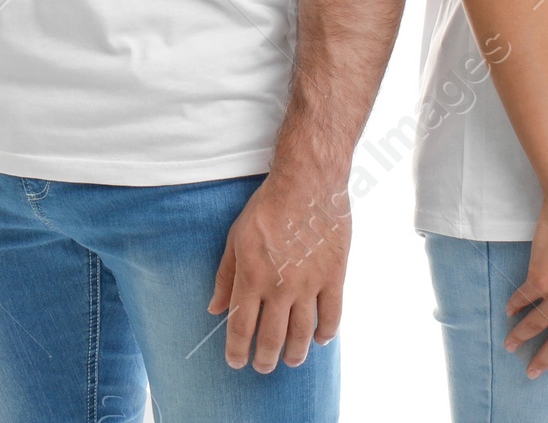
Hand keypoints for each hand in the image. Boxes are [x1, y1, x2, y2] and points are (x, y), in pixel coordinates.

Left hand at [207, 168, 349, 372]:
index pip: (241, 330)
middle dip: (265, 360)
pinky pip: (332, 316)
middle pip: (271, 340)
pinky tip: (319, 339)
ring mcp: (309, 284)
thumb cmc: (268, 206)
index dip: (237, 352)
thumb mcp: (237, 237)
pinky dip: (325, 334)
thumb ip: (226, 276)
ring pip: (302, 335)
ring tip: (291, 360)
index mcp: (251, 278)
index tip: (236, 362)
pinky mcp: (334, 276)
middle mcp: (279, 287)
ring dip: (295, 355)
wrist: (307, 181)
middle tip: (263, 365)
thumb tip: (214, 309)